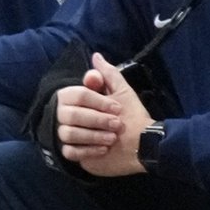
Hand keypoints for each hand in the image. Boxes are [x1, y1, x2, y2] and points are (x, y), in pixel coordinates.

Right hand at [58, 52, 150, 176]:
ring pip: (67, 134)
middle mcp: (69, 116)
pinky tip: (103, 150)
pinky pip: (69, 152)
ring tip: (112, 138)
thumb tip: (96, 56)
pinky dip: (87, 150)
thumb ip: (108, 74)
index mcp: (78, 99)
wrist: (141, 144)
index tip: (117, 108)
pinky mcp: (73, 153)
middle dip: (96, 120)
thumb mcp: (123, 91)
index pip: (76, 95)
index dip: (97, 101)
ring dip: (93, 135)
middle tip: (116, 124)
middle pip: (70, 115)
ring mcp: (69, 135)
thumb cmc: (131, 115)